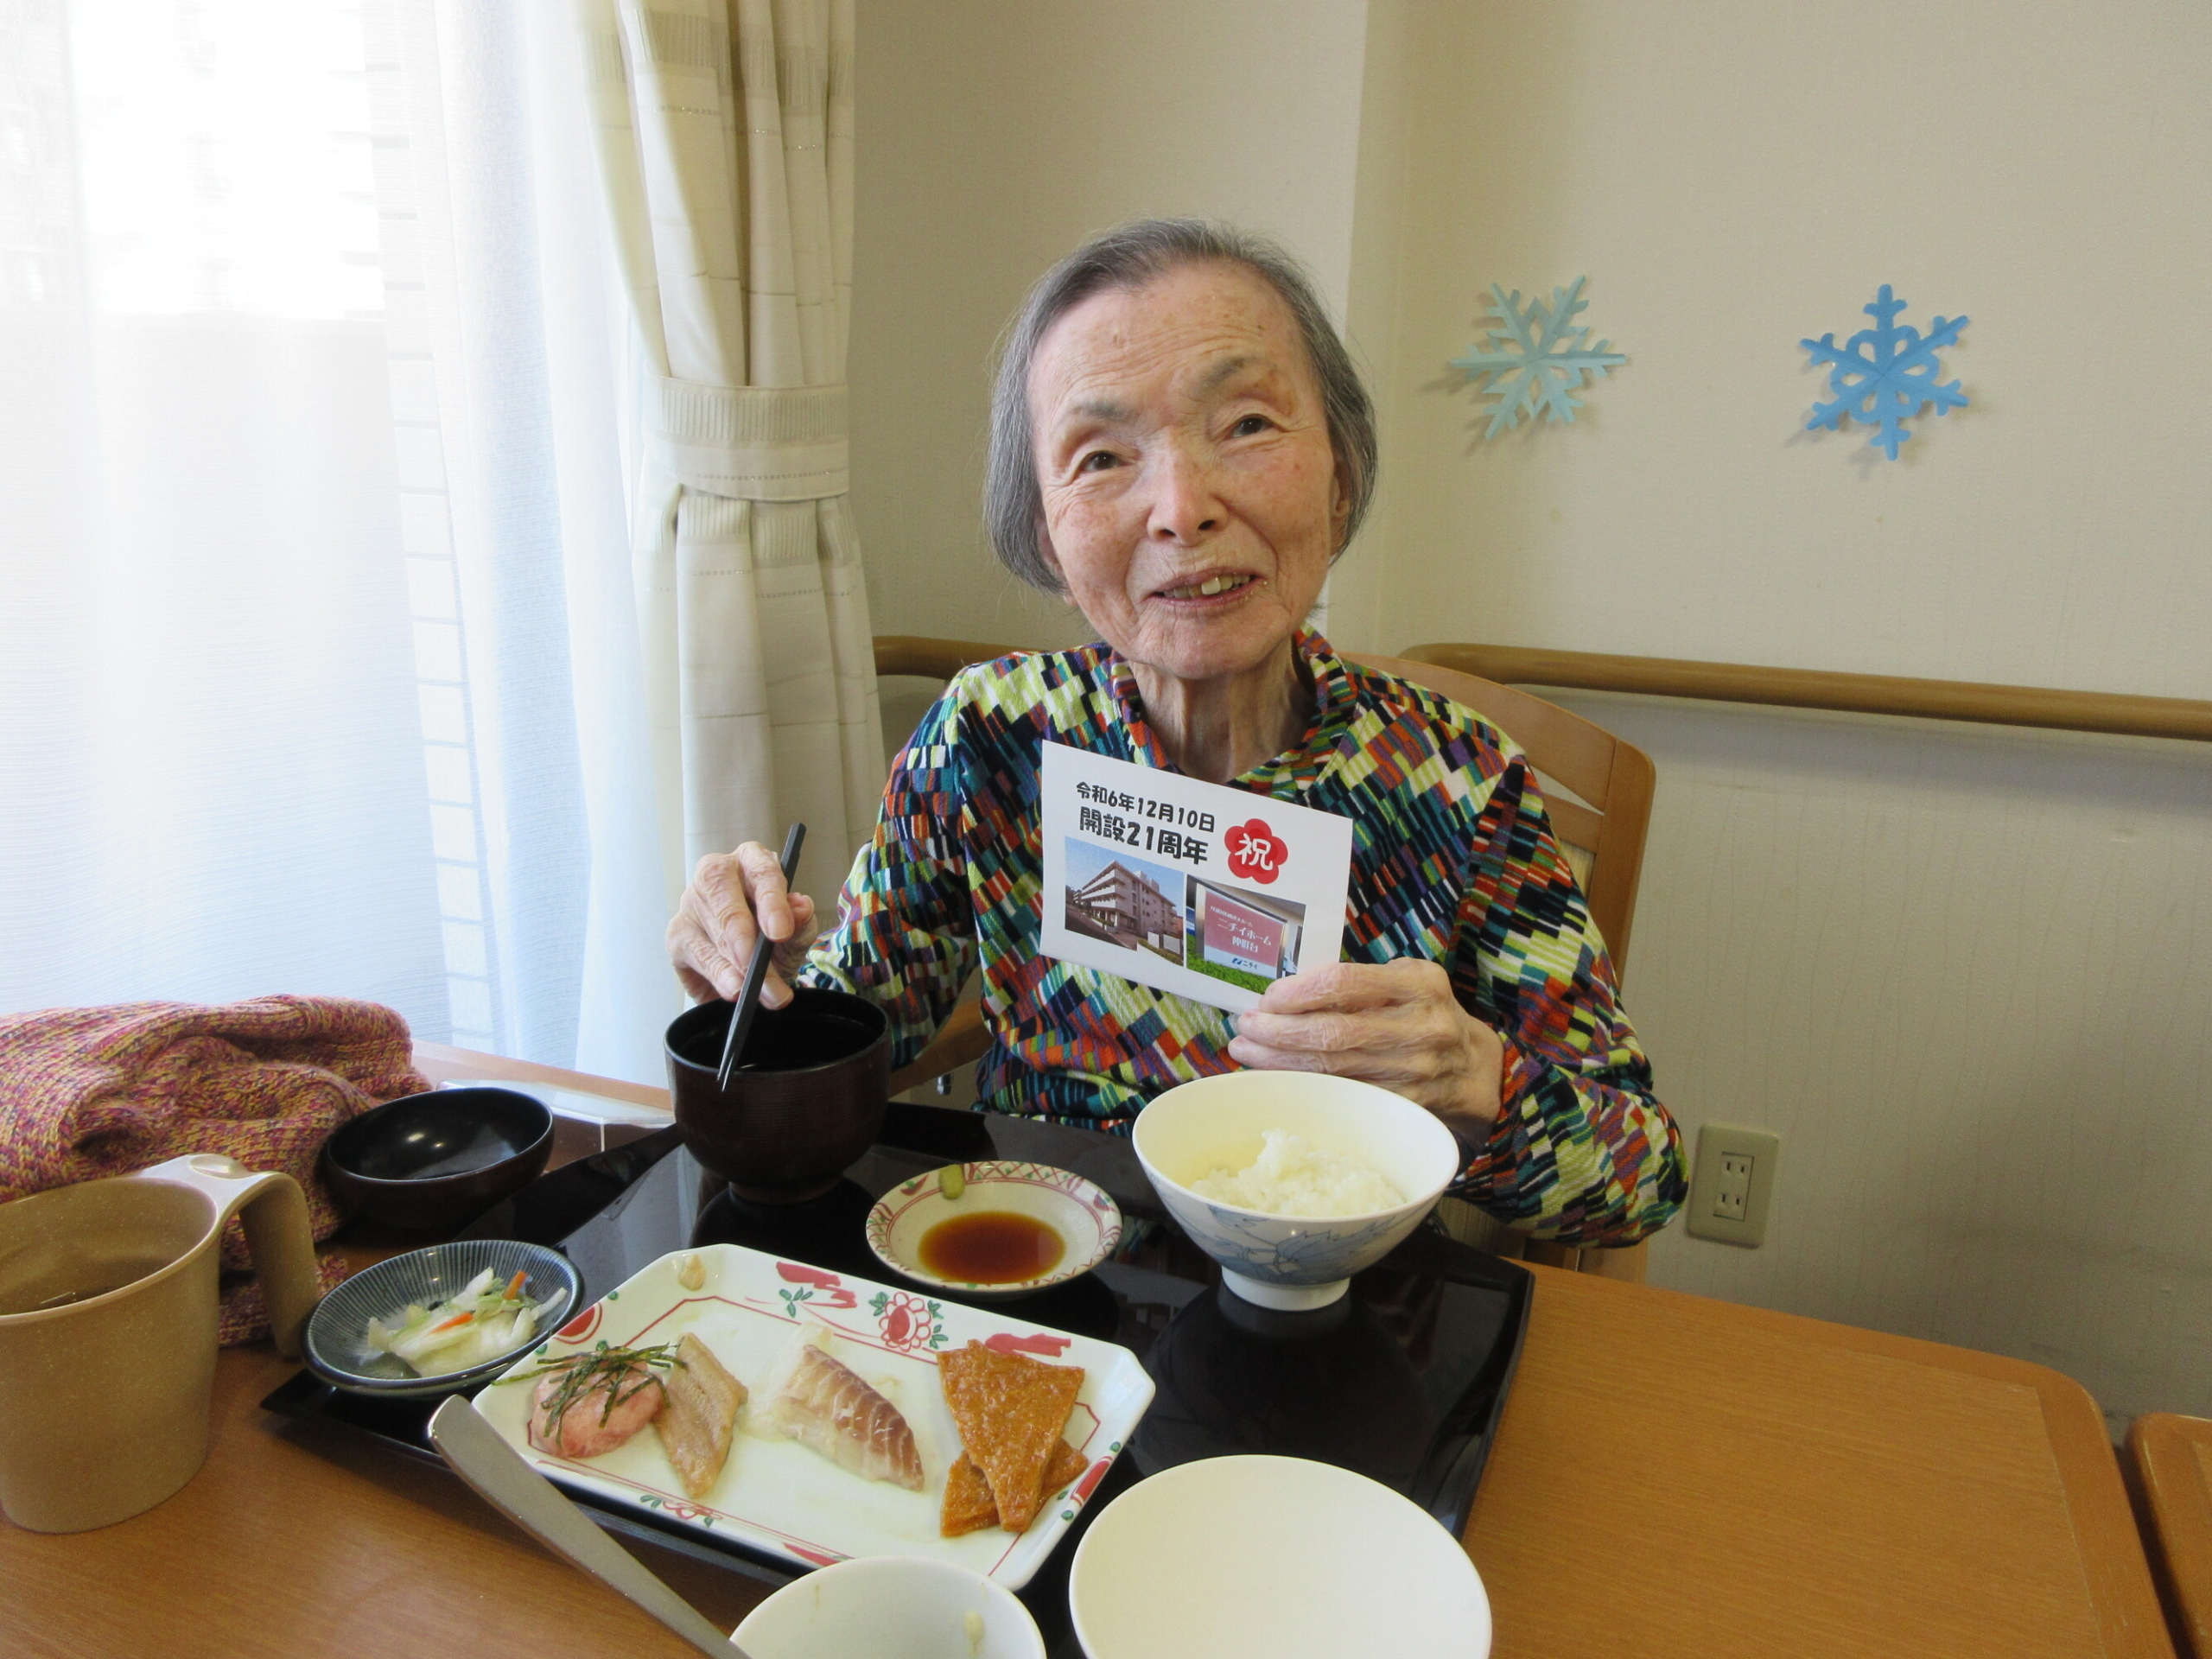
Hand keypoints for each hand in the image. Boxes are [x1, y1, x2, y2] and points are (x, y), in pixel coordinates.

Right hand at [666, 843, 820, 1005]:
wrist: (750, 969)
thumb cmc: (773, 939)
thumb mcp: (795, 935)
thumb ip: (801, 924)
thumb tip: (801, 907)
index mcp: (752, 861)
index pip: (761, 871)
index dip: (771, 902)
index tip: (780, 932)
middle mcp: (717, 874)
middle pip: (723, 894)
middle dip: (742, 934)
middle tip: (756, 965)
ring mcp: (692, 902)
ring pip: (711, 931)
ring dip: (734, 967)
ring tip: (754, 990)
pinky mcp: (678, 933)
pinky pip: (696, 953)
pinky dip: (717, 974)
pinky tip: (732, 988)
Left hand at [1225, 960, 1505, 1136]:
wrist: (1473, 1067)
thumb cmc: (1425, 1012)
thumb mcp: (1406, 979)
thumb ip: (1358, 980)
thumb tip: (1287, 993)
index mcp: (1419, 985)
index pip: (1344, 983)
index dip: (1298, 991)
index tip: (1269, 998)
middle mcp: (1421, 1028)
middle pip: (1333, 1033)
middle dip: (1278, 1031)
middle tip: (1244, 1026)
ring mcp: (1414, 1073)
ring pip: (1332, 1070)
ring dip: (1279, 1061)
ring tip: (1246, 1051)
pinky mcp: (1404, 1106)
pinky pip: (1342, 1096)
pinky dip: (1303, 1086)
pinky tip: (1275, 1077)